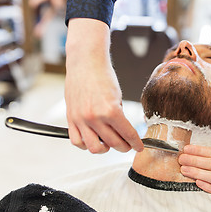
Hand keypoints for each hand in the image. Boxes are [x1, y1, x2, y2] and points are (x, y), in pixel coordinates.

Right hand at [65, 18, 143, 152]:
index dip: (136, 143)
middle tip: (127, 145)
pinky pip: (77, 141)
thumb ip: (119, 116)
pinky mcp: (71, 118)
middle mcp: (95, 117)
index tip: (139, 147)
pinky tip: (93, 140)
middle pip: (113, 143)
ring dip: (105, 149)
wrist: (85, 63)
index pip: (127, 134)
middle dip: (124, 146)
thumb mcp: (118, 97)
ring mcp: (81, 119)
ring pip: (94, 148)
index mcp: (111, 111)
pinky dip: (86, 145)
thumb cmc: (103, 76)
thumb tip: (122, 132)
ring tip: (110, 143)